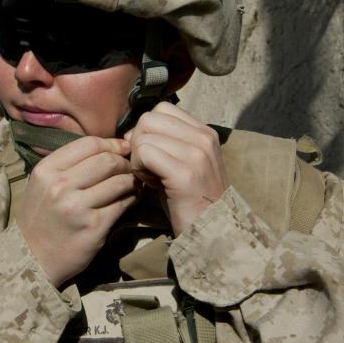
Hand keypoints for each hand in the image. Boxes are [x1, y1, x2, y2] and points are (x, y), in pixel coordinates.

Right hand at [16, 136, 137, 286]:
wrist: (32, 257)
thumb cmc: (40, 217)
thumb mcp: (42, 184)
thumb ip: (67, 164)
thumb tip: (108, 147)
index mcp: (47, 170)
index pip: (89, 143)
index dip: (111, 144)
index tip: (122, 149)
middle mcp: (60, 185)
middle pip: (107, 160)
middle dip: (124, 162)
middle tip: (130, 168)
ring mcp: (77, 206)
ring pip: (119, 181)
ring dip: (131, 180)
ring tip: (133, 183)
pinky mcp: (93, 226)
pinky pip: (122, 203)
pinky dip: (132, 198)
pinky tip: (131, 198)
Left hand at [126, 102, 227, 236]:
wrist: (212, 232)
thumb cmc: (189, 201)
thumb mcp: (182, 162)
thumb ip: (165, 141)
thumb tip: (131, 132)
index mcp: (205, 133)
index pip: (162, 109)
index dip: (147, 130)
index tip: (151, 154)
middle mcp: (204, 138)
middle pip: (149, 119)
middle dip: (138, 142)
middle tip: (146, 167)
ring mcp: (197, 154)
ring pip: (144, 136)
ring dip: (138, 159)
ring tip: (150, 178)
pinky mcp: (186, 173)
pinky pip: (145, 153)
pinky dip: (139, 169)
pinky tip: (150, 185)